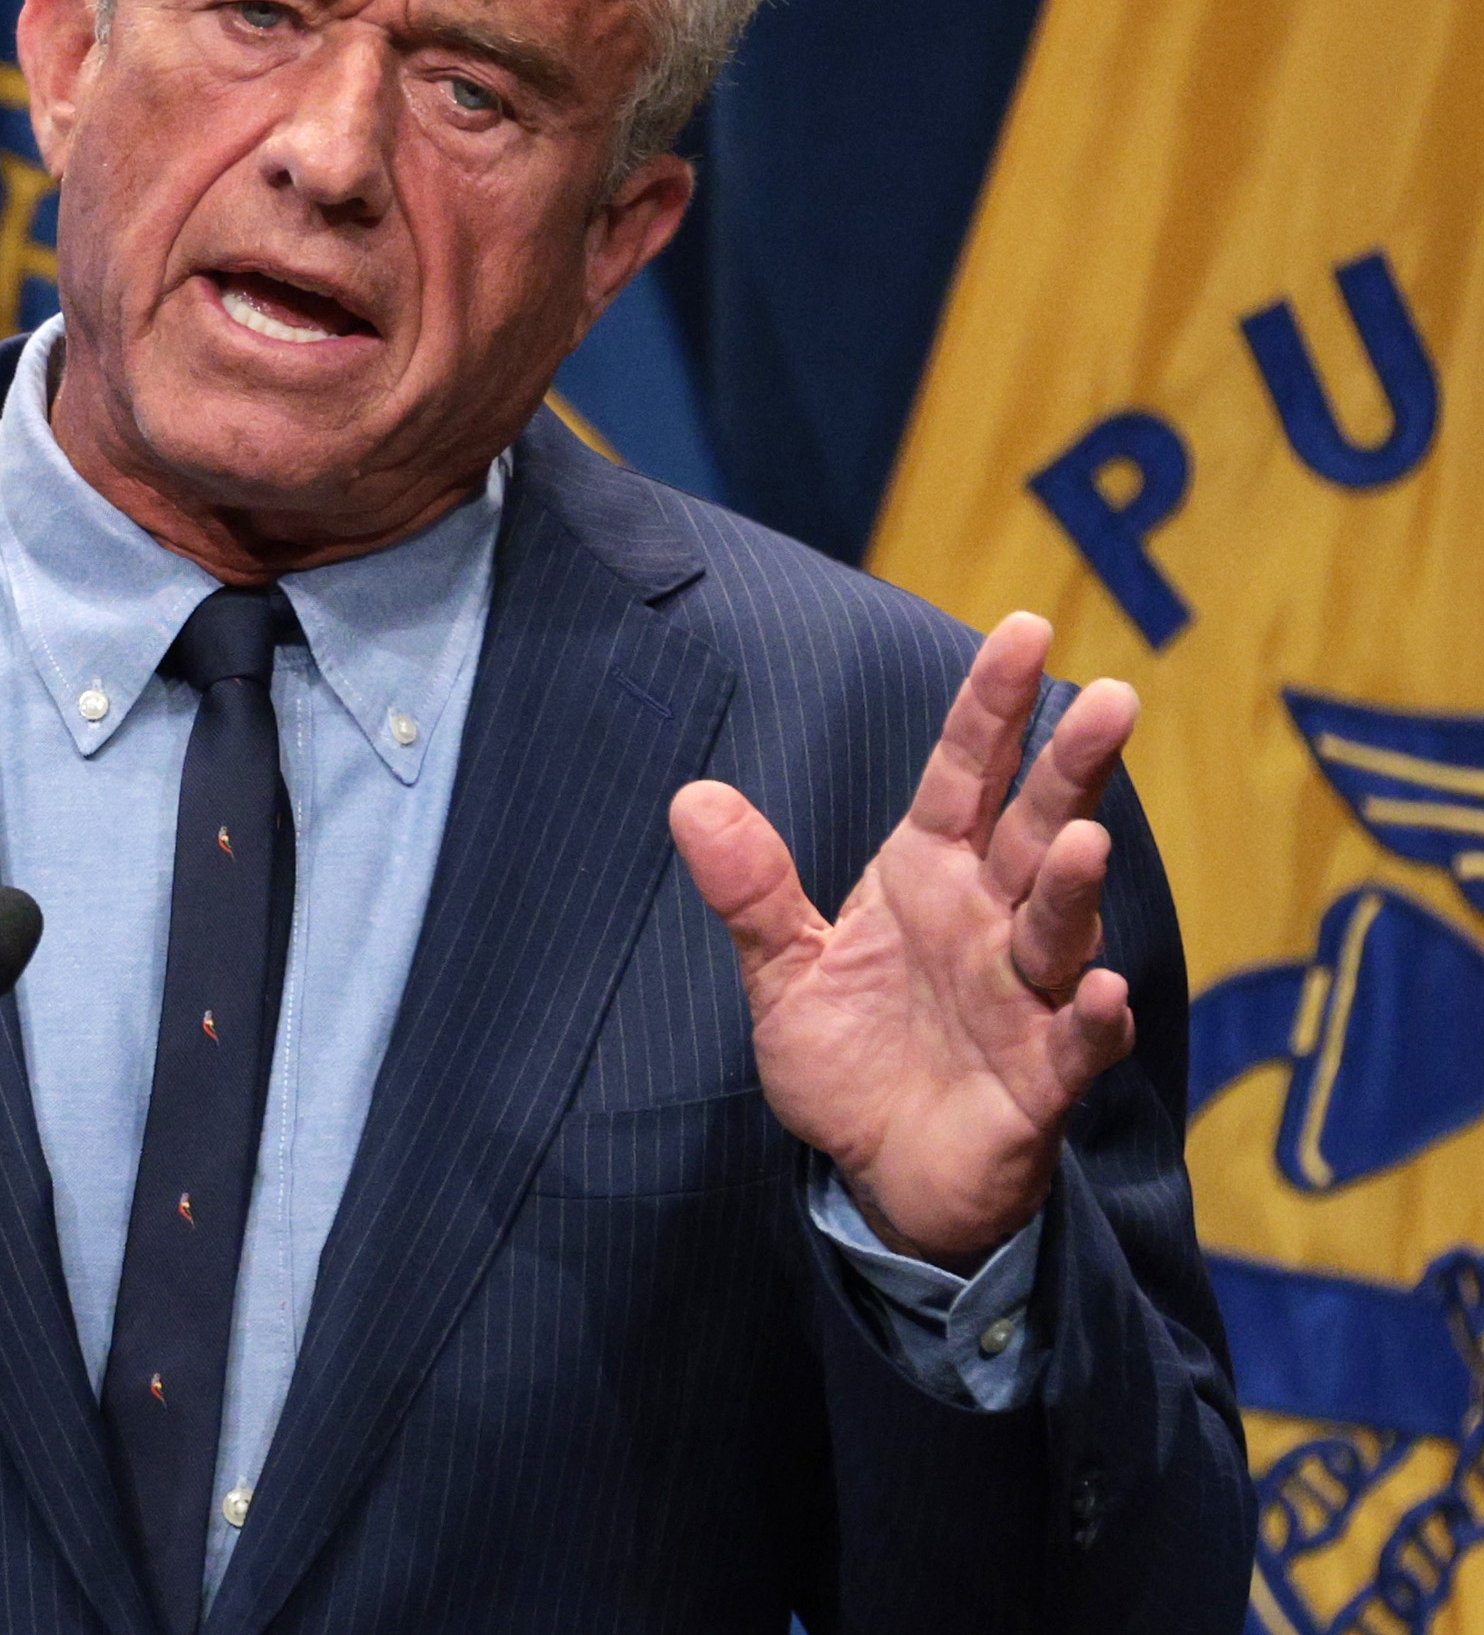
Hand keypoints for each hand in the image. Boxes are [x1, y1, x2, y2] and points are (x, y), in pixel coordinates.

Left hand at [667, 613, 1138, 1269]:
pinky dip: (1090, 1022)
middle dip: (1070, 767)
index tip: (1026, 630)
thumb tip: (691, 796)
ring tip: (1085, 840)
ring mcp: (1024, 998)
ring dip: (1077, 887)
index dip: (993, 707)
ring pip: (1059, 929)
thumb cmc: (851, 1057)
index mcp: (930, 875)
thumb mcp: (785, 968)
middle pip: (1034, 829)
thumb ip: (752, 887)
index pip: (964, 774)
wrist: (884, 1174)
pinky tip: (1103, 995)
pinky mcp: (1042, 1080)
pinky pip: (1074, 1044)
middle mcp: (989, 921)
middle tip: (1112, 697)